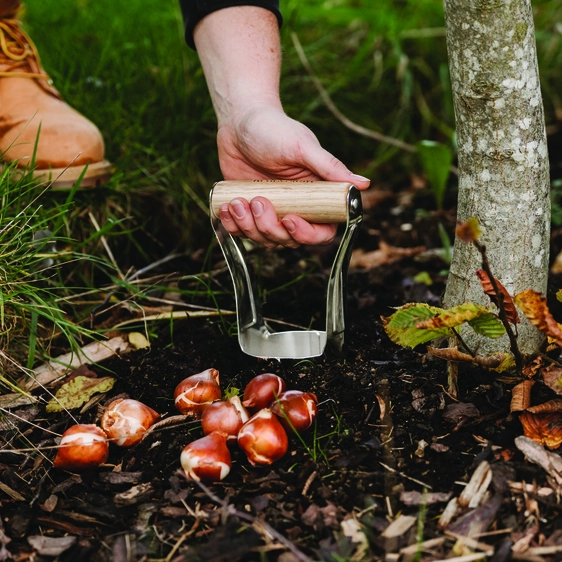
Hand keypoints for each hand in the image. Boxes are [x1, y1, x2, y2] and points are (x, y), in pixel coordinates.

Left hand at [216, 105, 369, 247]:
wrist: (239, 121)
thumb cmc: (274, 128)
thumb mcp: (303, 147)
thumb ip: (330, 168)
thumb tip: (365, 185)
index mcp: (315, 197)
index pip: (321, 232)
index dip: (307, 235)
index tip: (289, 219)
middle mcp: (295, 208)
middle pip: (289, 240)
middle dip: (270, 228)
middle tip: (257, 201)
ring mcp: (270, 212)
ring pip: (264, 239)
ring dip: (248, 227)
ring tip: (237, 201)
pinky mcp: (248, 211)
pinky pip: (242, 232)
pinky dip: (232, 225)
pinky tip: (226, 208)